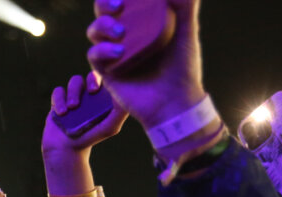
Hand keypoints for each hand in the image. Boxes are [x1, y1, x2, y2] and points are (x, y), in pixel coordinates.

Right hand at [41, 73, 129, 159]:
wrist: (67, 148)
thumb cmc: (91, 137)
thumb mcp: (109, 128)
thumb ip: (119, 113)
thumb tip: (124, 97)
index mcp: (103, 96)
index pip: (107, 78)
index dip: (106, 78)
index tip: (101, 89)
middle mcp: (89, 93)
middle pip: (92, 75)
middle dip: (91, 80)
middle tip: (92, 91)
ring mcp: (74, 95)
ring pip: (75, 81)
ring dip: (74, 92)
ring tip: (73, 108)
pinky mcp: (59, 100)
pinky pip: (58, 91)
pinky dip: (59, 100)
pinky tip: (62, 113)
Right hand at [87, 0, 205, 130]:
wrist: (174, 102)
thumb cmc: (183, 67)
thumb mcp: (187, 32)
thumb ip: (186, 7)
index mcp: (141, 22)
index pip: (124, 1)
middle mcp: (125, 35)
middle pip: (103, 11)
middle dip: (104, 3)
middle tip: (118, 5)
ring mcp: (113, 53)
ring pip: (94, 30)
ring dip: (103, 26)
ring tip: (120, 32)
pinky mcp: (106, 71)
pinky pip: (94, 55)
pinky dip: (102, 50)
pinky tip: (119, 52)